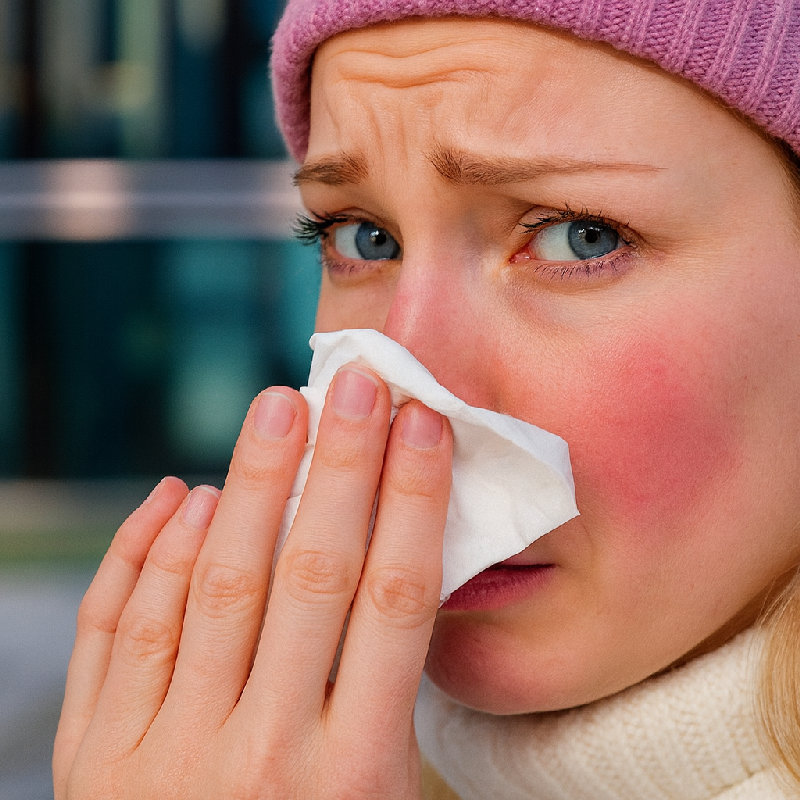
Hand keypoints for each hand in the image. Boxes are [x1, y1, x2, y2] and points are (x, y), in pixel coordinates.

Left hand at [53, 366, 451, 798]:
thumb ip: (390, 709)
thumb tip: (401, 579)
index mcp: (353, 775)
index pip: (395, 603)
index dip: (414, 502)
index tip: (425, 426)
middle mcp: (261, 756)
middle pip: (308, 575)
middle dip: (338, 467)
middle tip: (352, 383)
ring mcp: (167, 755)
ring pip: (213, 588)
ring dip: (249, 488)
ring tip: (274, 411)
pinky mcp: (95, 760)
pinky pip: (121, 633)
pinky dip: (148, 554)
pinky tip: (182, 494)